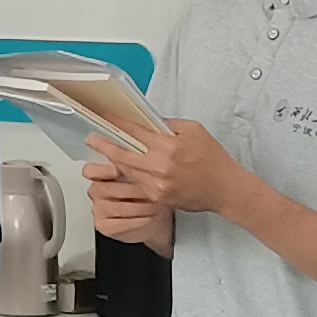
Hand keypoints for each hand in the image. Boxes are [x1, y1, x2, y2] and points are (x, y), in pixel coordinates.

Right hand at [81, 161, 173, 257]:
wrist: (153, 218)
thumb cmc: (146, 194)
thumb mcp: (142, 176)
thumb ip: (134, 166)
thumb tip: (137, 155)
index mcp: (101, 174)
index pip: (91, 170)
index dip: (102, 171)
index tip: (116, 171)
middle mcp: (96, 191)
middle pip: (107, 190)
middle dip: (132, 191)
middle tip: (152, 191)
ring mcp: (98, 209)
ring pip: (116, 208)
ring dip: (139, 207)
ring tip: (156, 205)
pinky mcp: (103, 225)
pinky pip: (119, 224)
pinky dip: (137, 221)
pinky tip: (149, 217)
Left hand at [90, 115, 241, 226]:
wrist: (225, 189)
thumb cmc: (213, 159)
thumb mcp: (194, 130)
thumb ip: (169, 125)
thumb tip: (148, 122)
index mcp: (168, 147)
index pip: (135, 132)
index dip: (118, 124)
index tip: (106, 118)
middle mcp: (159, 167)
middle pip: (123, 154)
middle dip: (104, 145)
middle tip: (91, 139)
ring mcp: (157, 185)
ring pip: (127, 171)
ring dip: (115, 161)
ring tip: (104, 152)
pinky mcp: (158, 198)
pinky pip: (137, 184)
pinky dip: (130, 175)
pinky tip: (124, 169)